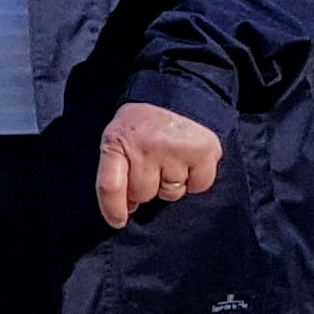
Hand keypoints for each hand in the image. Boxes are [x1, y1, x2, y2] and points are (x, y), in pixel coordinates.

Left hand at [94, 100, 221, 228]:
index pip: (110, 185)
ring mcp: (175, 149)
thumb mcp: (117, 139)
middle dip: (145, 186)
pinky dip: (195, 179)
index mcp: (117, 141)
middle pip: (143, 194)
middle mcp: (146, 146)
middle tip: (151, 163)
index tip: (118, 222)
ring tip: (170, 157)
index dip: (113, 208)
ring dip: (170, 182)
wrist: (175, 92)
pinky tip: (189, 160)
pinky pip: (197, 186)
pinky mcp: (203, 151)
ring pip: (171, 193)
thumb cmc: (141, 126)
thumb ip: (116, 173)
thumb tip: (129, 209)